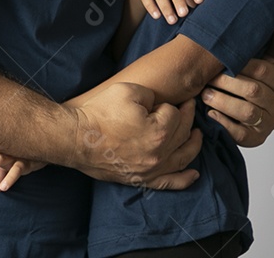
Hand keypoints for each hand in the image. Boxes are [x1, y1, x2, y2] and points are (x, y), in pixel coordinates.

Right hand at [71, 82, 202, 188]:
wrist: (76, 138)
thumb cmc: (100, 113)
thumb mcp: (129, 90)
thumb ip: (152, 95)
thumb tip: (158, 105)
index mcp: (159, 131)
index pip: (175, 114)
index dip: (166, 104)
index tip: (157, 102)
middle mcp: (159, 154)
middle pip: (182, 134)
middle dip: (186, 117)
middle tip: (187, 106)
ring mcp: (150, 170)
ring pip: (182, 158)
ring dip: (193, 144)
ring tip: (197, 134)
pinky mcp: (140, 179)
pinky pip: (168, 183)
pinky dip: (184, 179)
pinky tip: (194, 174)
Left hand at [203, 28, 273, 147]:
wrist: (261, 112)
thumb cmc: (262, 81)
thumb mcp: (273, 60)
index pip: (263, 70)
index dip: (241, 64)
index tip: (222, 59)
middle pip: (253, 91)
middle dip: (227, 82)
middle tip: (208, 78)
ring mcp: (268, 123)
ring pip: (246, 111)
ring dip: (223, 102)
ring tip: (205, 94)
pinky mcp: (255, 139)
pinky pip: (240, 133)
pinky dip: (224, 123)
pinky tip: (211, 113)